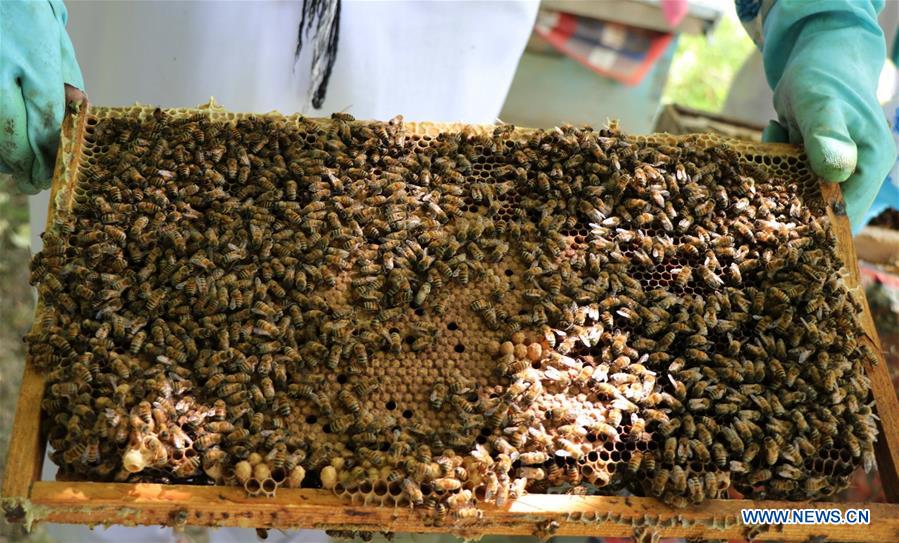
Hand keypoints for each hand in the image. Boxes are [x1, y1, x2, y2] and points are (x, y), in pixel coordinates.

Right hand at [0, 0, 83, 193]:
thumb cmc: (26, 6)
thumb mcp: (54, 36)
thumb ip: (64, 76)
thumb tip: (74, 110)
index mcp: (35, 60)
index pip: (46, 121)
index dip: (50, 154)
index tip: (54, 173)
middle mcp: (2, 69)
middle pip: (11, 134)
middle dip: (24, 165)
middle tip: (34, 184)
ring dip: (2, 157)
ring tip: (15, 172)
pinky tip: (0, 154)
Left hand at [759, 0, 895, 227]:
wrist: (818, 56)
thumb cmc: (823, 75)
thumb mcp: (821, 102)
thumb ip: (826, 134)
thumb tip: (835, 168)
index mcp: (869, 166)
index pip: (843, 216)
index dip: (810, 227)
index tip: (774, 220)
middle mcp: (856, 174)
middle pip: (819, 214)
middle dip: (786, 207)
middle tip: (759, 182)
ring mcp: (833, 171)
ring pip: (799, 199)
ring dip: (775, 184)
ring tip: (772, 145)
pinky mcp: (812, 165)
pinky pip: (787, 180)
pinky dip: (772, 166)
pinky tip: (775, 133)